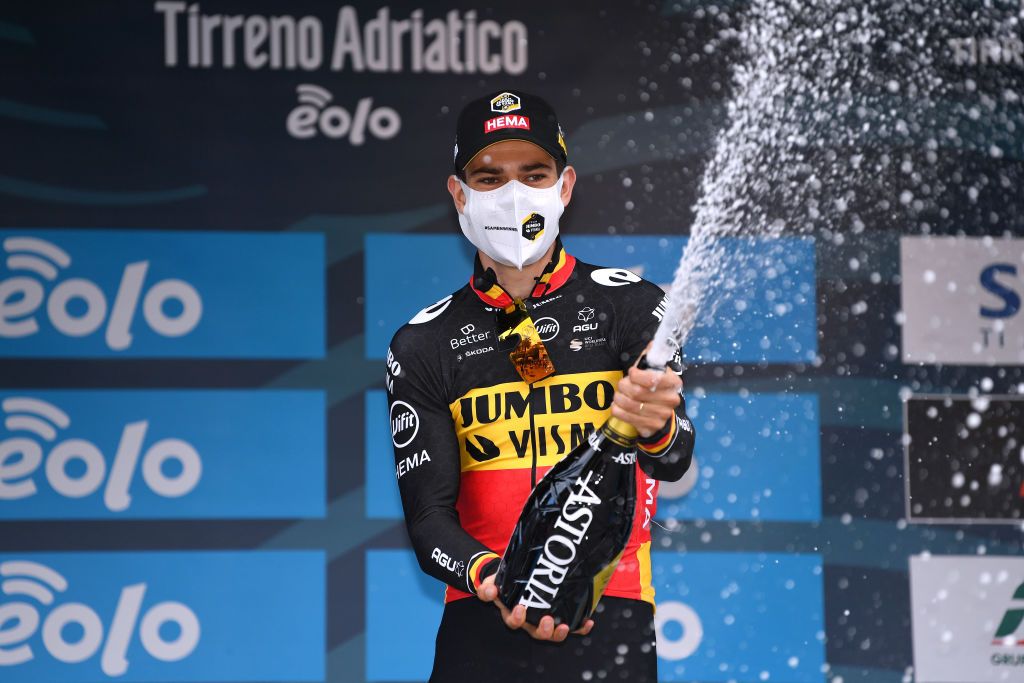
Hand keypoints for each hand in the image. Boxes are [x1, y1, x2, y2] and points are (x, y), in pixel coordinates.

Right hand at [475, 575, 594, 640]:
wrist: (516, 579)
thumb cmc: (504, 584)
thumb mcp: (493, 583)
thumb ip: (488, 587)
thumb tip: (490, 590)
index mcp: (514, 615)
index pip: (514, 622)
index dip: (517, 618)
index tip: (520, 609)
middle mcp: (530, 622)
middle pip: (537, 633)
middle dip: (543, 630)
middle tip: (548, 620)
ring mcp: (544, 620)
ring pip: (552, 633)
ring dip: (559, 633)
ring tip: (566, 626)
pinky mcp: (559, 616)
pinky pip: (571, 625)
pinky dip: (579, 627)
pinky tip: (587, 621)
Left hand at [611, 344, 682, 437]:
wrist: (659, 412)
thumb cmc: (653, 387)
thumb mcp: (654, 370)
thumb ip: (652, 356)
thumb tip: (653, 343)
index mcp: (673, 383)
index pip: (653, 379)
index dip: (637, 376)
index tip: (631, 373)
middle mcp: (671, 400)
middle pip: (638, 392)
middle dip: (624, 386)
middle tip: (622, 384)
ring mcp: (662, 415)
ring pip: (631, 405)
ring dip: (619, 398)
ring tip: (618, 395)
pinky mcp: (652, 427)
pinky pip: (628, 417)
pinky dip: (618, 410)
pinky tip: (618, 406)